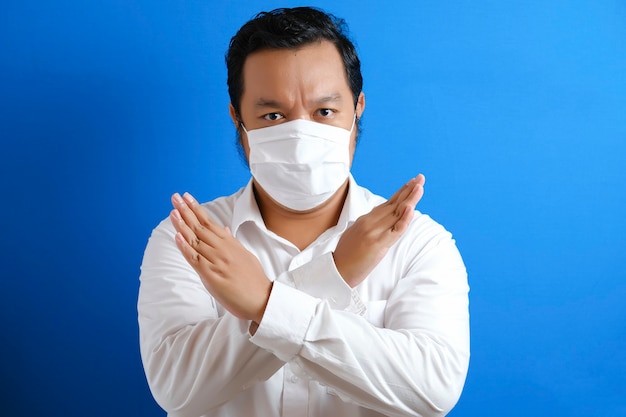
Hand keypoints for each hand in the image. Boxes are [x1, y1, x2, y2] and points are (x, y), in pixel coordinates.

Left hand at [170, 192, 271, 323]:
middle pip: (200, 227)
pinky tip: (177, 236)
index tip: (187, 197)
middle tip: (175, 197)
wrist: (262, 299)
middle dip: (186, 211)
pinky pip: (195, 259)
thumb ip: (232, 242)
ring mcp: (216, 261)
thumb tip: (222, 229)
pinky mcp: (211, 276)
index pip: (209, 222)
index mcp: (231, 244)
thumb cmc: (254, 280)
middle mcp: (223, 249)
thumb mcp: (245, 255)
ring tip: (173, 212)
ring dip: (183, 225)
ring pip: (195, 240)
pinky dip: (185, 247)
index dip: (197, 209)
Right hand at [333, 174, 425, 287]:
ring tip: (420, 187)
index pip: (387, 204)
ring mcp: (374, 232)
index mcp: (365, 220)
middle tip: (420, 178)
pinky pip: (395, 230)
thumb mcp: (354, 234)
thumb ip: (365, 225)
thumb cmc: (345, 256)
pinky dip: (404, 219)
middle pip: (393, 204)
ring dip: (410, 199)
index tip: (410, 183)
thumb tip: (372, 220)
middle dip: (408, 191)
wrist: (336, 271)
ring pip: (396, 213)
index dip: (400, 193)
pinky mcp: (378, 244)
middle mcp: (369, 222)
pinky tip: (411, 208)